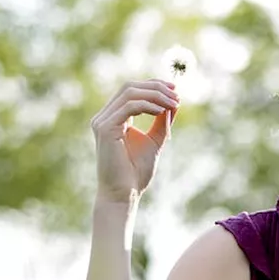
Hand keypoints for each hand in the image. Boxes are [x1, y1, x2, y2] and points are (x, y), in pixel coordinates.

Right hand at [90, 79, 178, 202]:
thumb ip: (161, 122)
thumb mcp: (154, 141)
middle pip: (129, 86)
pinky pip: (129, 107)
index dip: (153, 85)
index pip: (131, 90)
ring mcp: (102, 121)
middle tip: (176, 95)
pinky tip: (162, 111)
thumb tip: (174, 103)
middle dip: (156, 87)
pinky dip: (148, 105)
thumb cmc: (136, 172)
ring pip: (129, 93)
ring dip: (155, 95)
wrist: (124, 194)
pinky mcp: (105, 128)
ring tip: (173, 104)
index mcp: (113, 118)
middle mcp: (104, 117)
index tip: (175, 89)